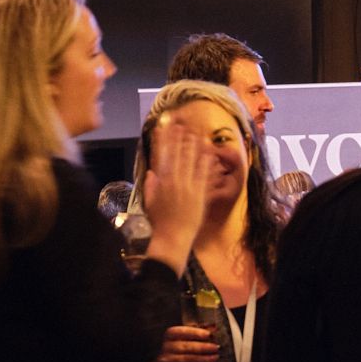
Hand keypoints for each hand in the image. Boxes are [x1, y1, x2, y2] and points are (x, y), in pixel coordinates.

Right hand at [140, 324, 218, 361]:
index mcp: (171, 334)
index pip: (183, 332)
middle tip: (216, 348)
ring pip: (188, 359)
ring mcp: (168, 358)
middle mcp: (168, 345)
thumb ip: (198, 332)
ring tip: (215, 357)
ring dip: (203, 359)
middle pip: (187, 346)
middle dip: (203, 347)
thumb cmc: (177, 346)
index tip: (208, 334)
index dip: (196, 333)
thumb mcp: (184, 337)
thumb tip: (214, 328)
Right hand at [141, 118, 220, 254]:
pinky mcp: (200, 195)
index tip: (166, 128)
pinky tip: (211, 153)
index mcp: (161, 182)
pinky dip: (207, 163)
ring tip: (198, 133)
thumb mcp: (149, 202)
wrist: (173, 237)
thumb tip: (152, 172)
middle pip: (178, 155)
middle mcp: (175, 182)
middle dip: (180, 138)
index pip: (162, 156)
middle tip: (183, 124)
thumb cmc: (159, 222)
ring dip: (195, 146)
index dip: (165, 140)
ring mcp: (189, 188)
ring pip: (192, 162)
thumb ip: (151, 185)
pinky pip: (205, 175)